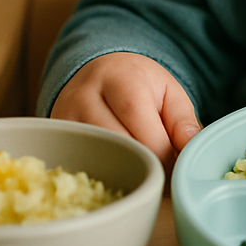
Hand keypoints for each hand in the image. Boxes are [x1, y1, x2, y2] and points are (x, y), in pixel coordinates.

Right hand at [50, 52, 200, 171]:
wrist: (98, 71)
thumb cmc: (139, 84)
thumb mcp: (168, 91)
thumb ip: (183, 120)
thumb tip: (191, 149)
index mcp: (121, 79)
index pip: (145, 132)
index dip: (163, 157)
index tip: (175, 167)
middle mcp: (85, 96)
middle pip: (120, 148)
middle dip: (145, 166)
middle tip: (161, 174)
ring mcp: (64, 117)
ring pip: (97, 160)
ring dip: (123, 172)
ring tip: (141, 170)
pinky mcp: (54, 136)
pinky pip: (78, 165)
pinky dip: (102, 173)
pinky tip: (117, 170)